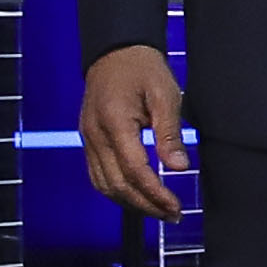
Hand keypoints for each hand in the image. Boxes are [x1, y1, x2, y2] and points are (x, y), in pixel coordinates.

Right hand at [81, 44, 188, 219]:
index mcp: (114, 122)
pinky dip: (116, 191)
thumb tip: (179, 168)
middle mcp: (95, 134)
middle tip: (171, 215)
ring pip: (103, 184)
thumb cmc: (143, 69)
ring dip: (130, 203)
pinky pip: (98, 174)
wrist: (115, 52)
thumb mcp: (165, 95)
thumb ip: (170, 134)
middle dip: (145, 205)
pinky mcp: (89, 140)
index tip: (175, 206)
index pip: (134, 170)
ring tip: (157, 211)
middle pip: (116, 184)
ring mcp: (88, 138)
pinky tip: (137, 196)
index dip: (155, 193)